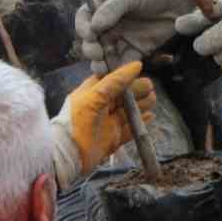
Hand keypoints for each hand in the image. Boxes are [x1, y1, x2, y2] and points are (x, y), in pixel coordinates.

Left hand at [49, 61, 156, 188]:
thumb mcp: (95, 95)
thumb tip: (136, 66)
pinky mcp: (112, 139)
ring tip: (153, 99)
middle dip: (136, 91)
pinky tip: (150, 116)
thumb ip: (115, 81)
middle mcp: (99, 107)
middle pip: (121, 96)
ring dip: (140, 105)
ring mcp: (107, 123)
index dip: (125, 76)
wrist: (69, 154)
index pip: (111, 80)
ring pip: (127, 112)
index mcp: (91, 93)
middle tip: (150, 87)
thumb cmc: (78, 120)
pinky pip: (130, 129)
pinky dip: (140, 123)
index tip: (140, 71)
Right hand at [74, 0, 204, 69]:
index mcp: (103, 8)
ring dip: (104, 64)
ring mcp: (123, 40)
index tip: (90, 35)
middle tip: (98, 55)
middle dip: (92, 50)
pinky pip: (126, 63)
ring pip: (107, 56)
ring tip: (105, 69)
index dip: (83, 28)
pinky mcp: (139, 51)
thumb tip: (94, 25)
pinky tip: (124, 70)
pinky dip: (122, 68)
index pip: (85, 19)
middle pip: (93, 42)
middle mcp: (110, 26)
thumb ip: (112, 8)